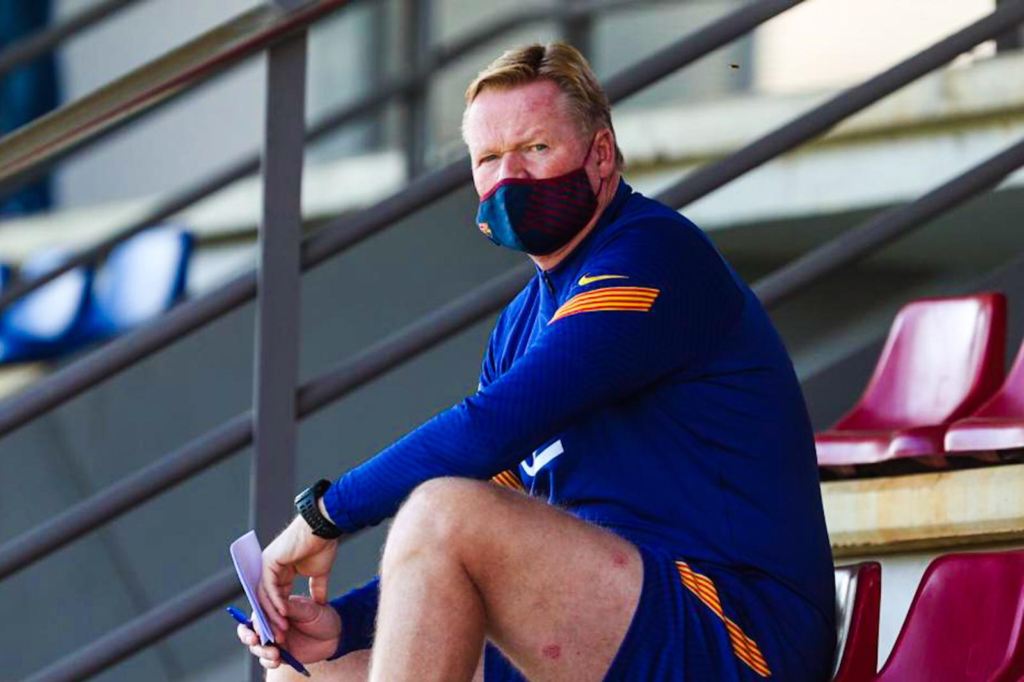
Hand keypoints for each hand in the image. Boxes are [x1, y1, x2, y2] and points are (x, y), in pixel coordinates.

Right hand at [237, 595, 341, 669]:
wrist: (336, 635)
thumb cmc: (323, 617)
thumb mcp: (310, 610)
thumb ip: (292, 609)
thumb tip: (279, 606)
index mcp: (276, 609)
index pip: (257, 612)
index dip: (254, 620)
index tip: (259, 627)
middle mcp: (271, 624)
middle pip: (249, 631)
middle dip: (248, 636)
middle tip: (255, 640)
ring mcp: (275, 640)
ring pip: (257, 647)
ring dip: (262, 651)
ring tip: (275, 653)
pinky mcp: (280, 655)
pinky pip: (267, 660)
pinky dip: (268, 662)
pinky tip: (277, 660)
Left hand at [258, 515, 338, 635]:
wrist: (323, 528)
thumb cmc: (322, 546)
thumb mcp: (319, 574)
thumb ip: (317, 589)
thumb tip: (321, 603)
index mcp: (280, 572)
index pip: (275, 598)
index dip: (280, 617)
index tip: (286, 633)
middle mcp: (270, 570)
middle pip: (266, 600)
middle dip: (271, 621)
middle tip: (277, 638)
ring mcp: (267, 565)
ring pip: (265, 596)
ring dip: (272, 615)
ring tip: (280, 630)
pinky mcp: (268, 562)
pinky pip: (269, 587)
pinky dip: (275, 601)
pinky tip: (282, 613)